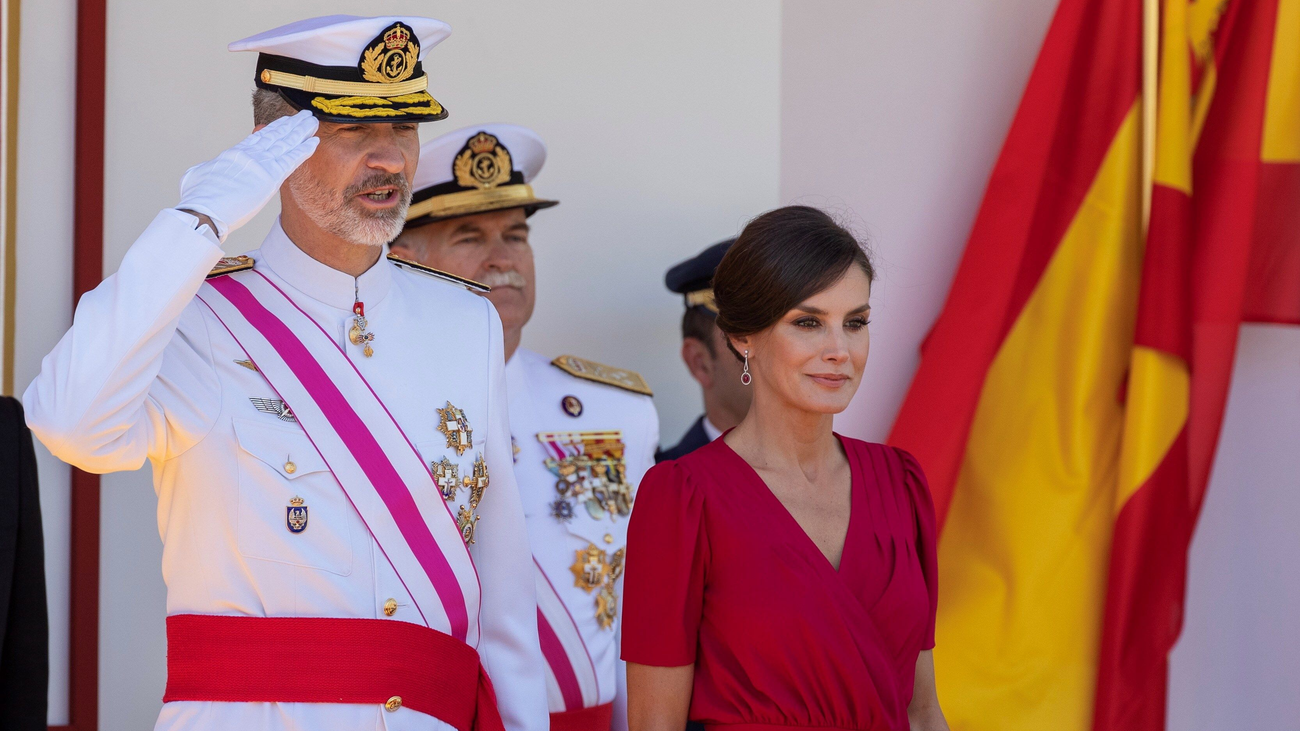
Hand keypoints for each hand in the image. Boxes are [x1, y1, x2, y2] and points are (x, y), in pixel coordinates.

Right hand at [176, 110, 319, 240]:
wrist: (203, 210)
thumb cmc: (198, 197)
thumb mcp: (199, 175)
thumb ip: (210, 169)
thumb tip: (210, 171)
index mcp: (235, 154)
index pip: (259, 138)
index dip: (274, 129)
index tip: (285, 122)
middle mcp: (250, 155)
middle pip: (276, 136)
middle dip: (292, 126)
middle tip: (305, 116)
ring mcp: (261, 164)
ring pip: (286, 143)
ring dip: (301, 132)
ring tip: (313, 122)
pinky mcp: (271, 177)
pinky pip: (292, 160)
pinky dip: (304, 150)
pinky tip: (314, 141)